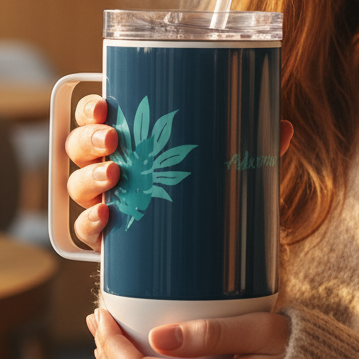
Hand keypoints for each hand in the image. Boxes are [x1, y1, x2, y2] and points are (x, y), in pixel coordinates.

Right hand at [66, 94, 295, 250]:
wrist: (204, 254)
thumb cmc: (207, 193)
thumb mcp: (227, 167)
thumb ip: (251, 148)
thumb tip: (283, 127)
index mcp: (128, 139)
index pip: (95, 115)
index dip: (90, 108)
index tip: (105, 105)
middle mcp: (108, 166)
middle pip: (78, 147)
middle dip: (88, 140)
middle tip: (112, 140)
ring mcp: (103, 202)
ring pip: (76, 185)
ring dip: (88, 178)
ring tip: (113, 177)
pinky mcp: (108, 239)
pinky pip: (84, 232)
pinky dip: (89, 224)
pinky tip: (105, 219)